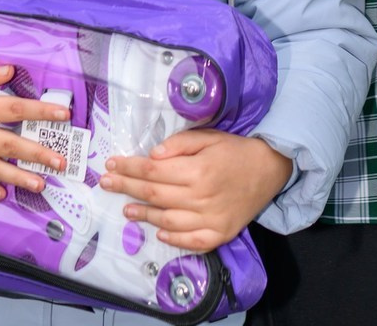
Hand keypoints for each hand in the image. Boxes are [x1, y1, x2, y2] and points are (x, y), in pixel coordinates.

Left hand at [101, 130, 292, 251]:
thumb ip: (181, 143)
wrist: (270, 169)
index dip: (129, 167)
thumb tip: (153, 155)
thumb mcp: (209, 136)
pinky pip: (191, 241)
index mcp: (198, 170)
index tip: (111, 164)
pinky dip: (172, 239)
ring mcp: (210, 219)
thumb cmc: (236, 150)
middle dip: (127, 187)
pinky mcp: (219, 234)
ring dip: (143, 215)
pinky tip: (158, 233)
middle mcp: (201, 197)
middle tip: (106, 183)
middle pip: (155, 194)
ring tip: (126, 209)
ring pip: (167, 220)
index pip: (153, 170)